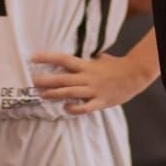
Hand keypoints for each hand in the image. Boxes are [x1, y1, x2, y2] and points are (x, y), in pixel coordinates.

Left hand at [30, 50, 152, 112]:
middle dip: (45, 80)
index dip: (47, 57)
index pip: (62, 58)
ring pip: (71, 92)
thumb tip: (76, 59)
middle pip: (62, 77)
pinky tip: (66, 108)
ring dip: (55, 94)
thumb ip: (86, 60)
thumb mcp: (99, 59)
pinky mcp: (100, 102)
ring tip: (42, 95)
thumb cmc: (116, 66)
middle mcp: (87, 77)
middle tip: (30, 81)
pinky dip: (75, 108)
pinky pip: (86, 107)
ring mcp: (93, 90)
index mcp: (86, 65)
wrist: (134, 74)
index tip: (32, 57)